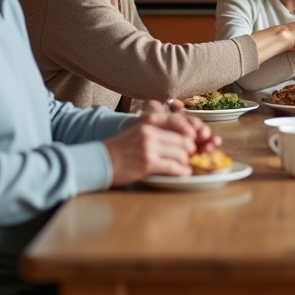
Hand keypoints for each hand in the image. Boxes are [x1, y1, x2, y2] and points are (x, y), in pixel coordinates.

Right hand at [103, 104, 219, 185]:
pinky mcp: (148, 163)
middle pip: (184, 139)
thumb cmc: (118, 148)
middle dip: (191, 149)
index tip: (195, 139)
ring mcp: (149, 147)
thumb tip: (182, 137)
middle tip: (191, 155)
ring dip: (186, 161)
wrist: (99, 161)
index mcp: (149, 121)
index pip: (179, 122)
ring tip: (185, 165)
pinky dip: (182, 170)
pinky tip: (183, 172)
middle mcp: (150, 132)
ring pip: (181, 153)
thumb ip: (157, 131)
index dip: (192, 132)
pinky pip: (173, 166)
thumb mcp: (137, 131)